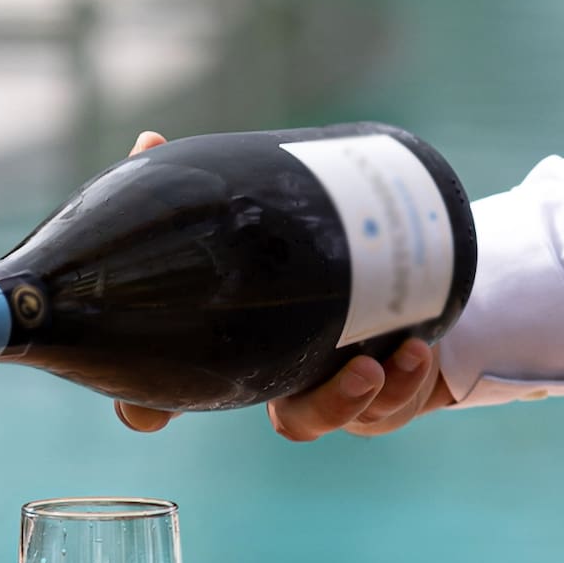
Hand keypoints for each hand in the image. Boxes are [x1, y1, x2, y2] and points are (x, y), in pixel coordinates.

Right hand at [110, 132, 456, 439]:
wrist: (374, 272)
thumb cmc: (285, 247)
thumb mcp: (239, 217)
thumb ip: (193, 192)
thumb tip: (147, 139)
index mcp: (229, 355)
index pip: (170, 399)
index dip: (150, 408)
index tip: (152, 412)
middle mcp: (284, 383)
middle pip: (294, 422)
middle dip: (323, 409)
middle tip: (357, 373)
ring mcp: (337, 389)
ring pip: (356, 418)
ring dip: (376, 396)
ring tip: (397, 354)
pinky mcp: (384, 393)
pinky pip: (393, 408)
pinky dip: (407, 387)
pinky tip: (416, 352)